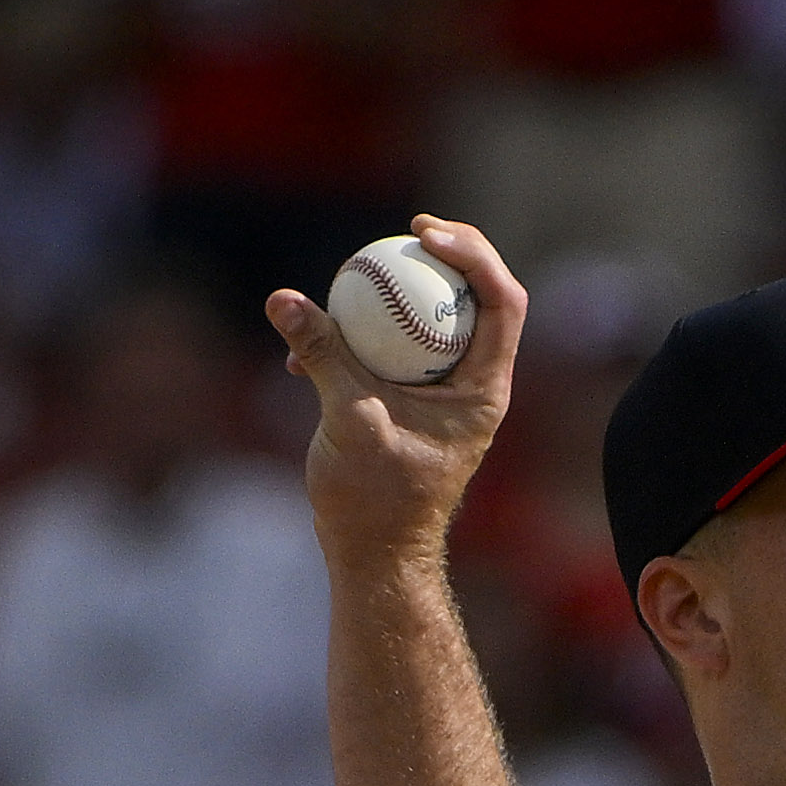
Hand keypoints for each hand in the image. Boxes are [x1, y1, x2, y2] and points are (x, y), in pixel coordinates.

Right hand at [271, 213, 525, 573]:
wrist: (370, 554)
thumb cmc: (373, 501)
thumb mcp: (347, 420)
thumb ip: (322, 355)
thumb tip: (283, 299)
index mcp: (483, 390)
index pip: (503, 302)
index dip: (475, 256)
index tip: (427, 235)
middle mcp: (471, 384)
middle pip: (476, 299)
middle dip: (448, 256)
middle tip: (408, 231)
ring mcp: (440, 392)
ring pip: (431, 321)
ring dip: (398, 294)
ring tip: (360, 272)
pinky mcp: (406, 400)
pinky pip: (391, 349)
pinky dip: (360, 336)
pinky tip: (309, 343)